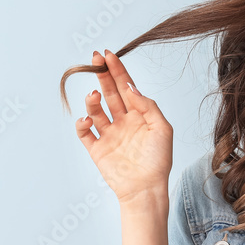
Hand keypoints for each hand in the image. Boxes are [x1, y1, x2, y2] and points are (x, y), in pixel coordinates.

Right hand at [76, 50, 172, 204]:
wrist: (145, 189)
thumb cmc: (158, 161)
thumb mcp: (162, 128)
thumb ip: (147, 105)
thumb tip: (131, 87)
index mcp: (139, 115)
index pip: (126, 87)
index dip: (117, 70)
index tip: (108, 55)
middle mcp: (122, 122)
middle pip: (110, 93)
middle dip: (102, 75)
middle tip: (95, 58)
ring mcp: (109, 135)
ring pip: (95, 110)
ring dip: (92, 100)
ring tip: (94, 95)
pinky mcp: (97, 149)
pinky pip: (84, 132)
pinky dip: (81, 123)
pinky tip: (86, 119)